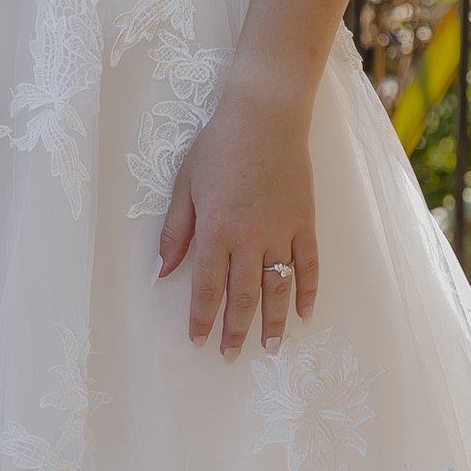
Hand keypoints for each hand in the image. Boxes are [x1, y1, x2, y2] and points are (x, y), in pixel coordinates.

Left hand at [155, 71, 316, 358]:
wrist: (266, 114)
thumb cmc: (219, 145)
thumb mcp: (185, 185)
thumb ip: (174, 232)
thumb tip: (160, 272)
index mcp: (215, 230)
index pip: (206, 288)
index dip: (201, 319)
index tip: (198, 341)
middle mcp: (250, 238)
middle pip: (244, 297)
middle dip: (236, 331)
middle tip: (231, 356)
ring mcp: (282, 232)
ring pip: (278, 288)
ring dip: (273, 321)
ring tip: (270, 347)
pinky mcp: (305, 222)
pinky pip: (309, 265)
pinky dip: (308, 291)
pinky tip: (304, 313)